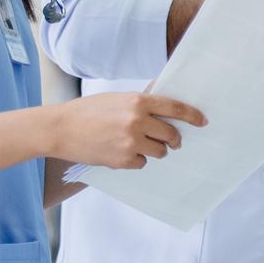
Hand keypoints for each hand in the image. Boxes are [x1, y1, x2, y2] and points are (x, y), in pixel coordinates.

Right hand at [49, 92, 206, 169]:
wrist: (60, 129)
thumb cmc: (88, 111)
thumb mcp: (118, 99)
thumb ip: (141, 102)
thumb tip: (165, 104)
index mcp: (138, 102)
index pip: (176, 109)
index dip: (193, 116)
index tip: (202, 121)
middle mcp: (138, 121)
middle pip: (171, 134)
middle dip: (174, 139)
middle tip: (172, 141)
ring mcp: (131, 142)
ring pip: (159, 151)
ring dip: (155, 150)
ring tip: (139, 145)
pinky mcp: (122, 160)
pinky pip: (142, 163)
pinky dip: (136, 160)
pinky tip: (121, 152)